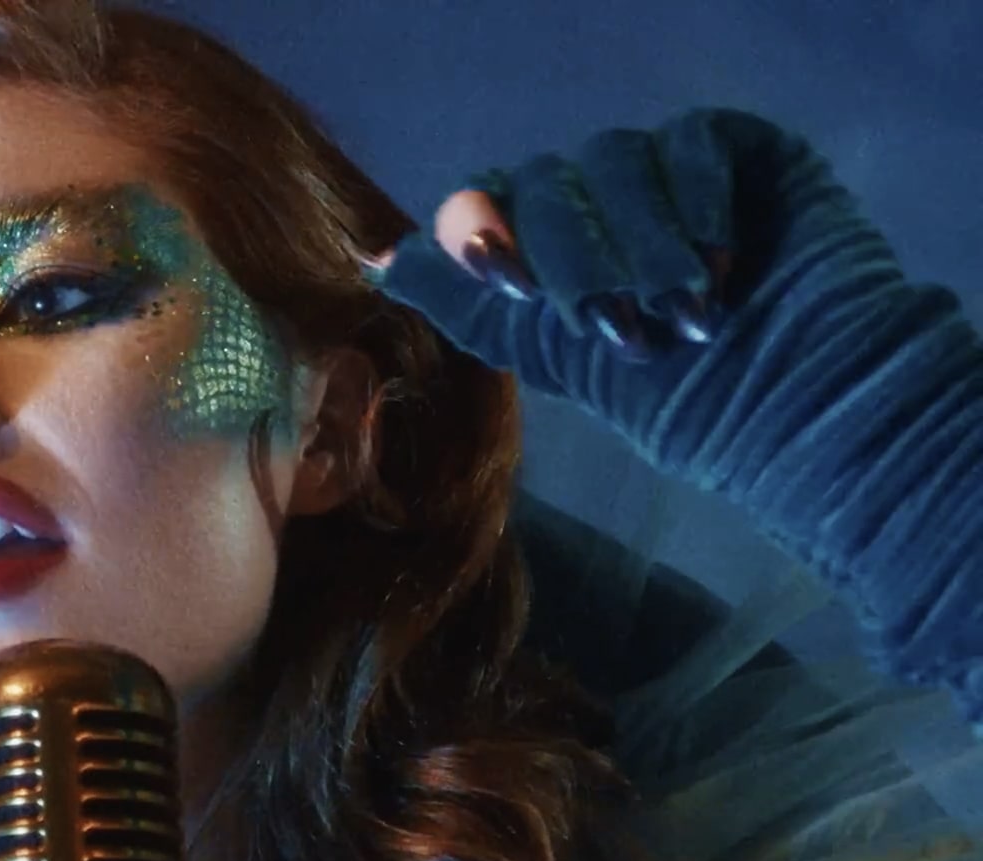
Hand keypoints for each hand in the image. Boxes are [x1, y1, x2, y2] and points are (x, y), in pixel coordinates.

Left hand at [364, 108, 908, 472]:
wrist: (795, 407)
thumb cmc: (674, 399)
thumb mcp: (544, 354)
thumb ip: (463, 302)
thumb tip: (374, 263)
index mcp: (540, 241)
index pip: (483, 205)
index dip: (485, 236)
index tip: (513, 287)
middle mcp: (594, 199)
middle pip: (542, 181)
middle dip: (571, 257)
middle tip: (616, 327)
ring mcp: (663, 169)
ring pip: (612, 161)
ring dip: (636, 242)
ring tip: (678, 313)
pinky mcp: (736, 149)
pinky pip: (693, 143)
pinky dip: (697, 205)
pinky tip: (720, 265)